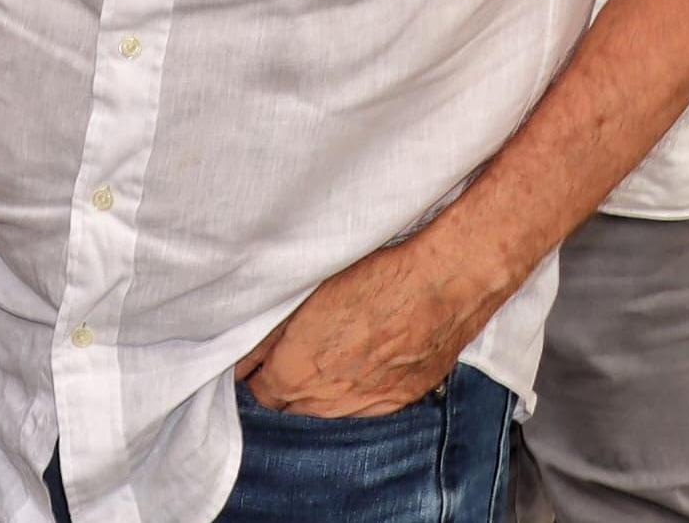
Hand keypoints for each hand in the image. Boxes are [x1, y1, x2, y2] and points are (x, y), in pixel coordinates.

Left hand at [232, 233, 508, 416]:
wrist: (444, 283)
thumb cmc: (374, 277)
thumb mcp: (306, 294)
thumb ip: (270, 333)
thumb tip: (244, 356)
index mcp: (300, 370)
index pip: (261, 390)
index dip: (254, 374)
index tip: (254, 360)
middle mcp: (332, 395)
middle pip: (291, 405)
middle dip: (281, 386)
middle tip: (282, 359)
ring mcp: (371, 401)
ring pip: (327, 411)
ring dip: (315, 394)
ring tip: (317, 364)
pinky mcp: (403, 398)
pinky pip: (364, 408)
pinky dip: (350, 396)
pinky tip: (352, 373)